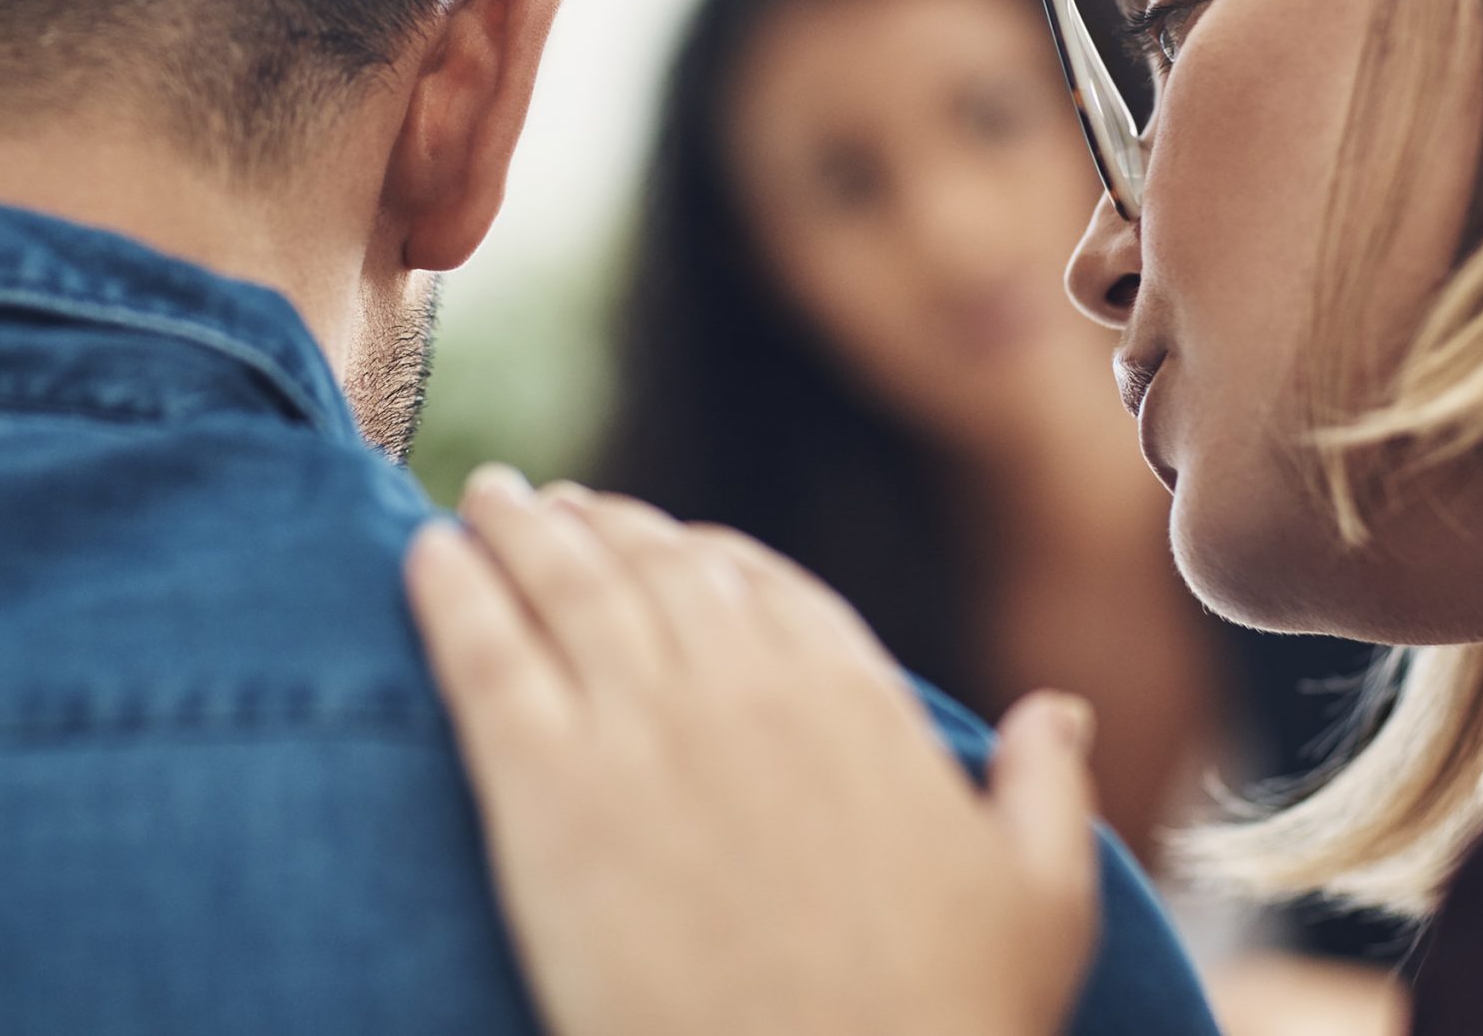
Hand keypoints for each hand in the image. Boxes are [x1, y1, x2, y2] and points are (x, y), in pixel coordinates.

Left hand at [405, 466, 1101, 1035]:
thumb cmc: (951, 1021)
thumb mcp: (1041, 896)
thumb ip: (1044, 785)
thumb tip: (1059, 710)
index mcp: (849, 695)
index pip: (758, 583)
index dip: (700, 553)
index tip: (662, 540)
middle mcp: (741, 686)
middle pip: (651, 567)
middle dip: (600, 525)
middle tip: (550, 504)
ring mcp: (638, 730)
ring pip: (563, 587)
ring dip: (518, 529)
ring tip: (485, 499)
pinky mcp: (546, 795)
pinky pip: (485, 659)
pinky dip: (451, 594)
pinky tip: (423, 556)